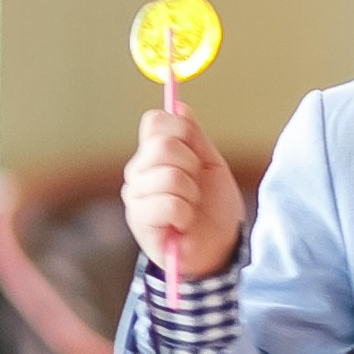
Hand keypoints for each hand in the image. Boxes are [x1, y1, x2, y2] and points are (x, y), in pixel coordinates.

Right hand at [122, 108, 242, 280]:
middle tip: (196, 185)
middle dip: (192, 165)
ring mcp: (135, 195)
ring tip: (191, 206)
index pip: (155, 121)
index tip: (196, 152)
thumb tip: (179, 105)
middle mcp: (138, 171)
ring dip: (191, 193)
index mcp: (153, 154)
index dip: (181, 130)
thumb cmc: (213, 207)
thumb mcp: (210, 165)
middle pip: (163, 145)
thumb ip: (194, 136)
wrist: (218, 247)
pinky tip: (184, 223)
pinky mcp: (140, 220)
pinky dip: (185, 213)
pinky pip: (168, 203)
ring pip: (169, 175)